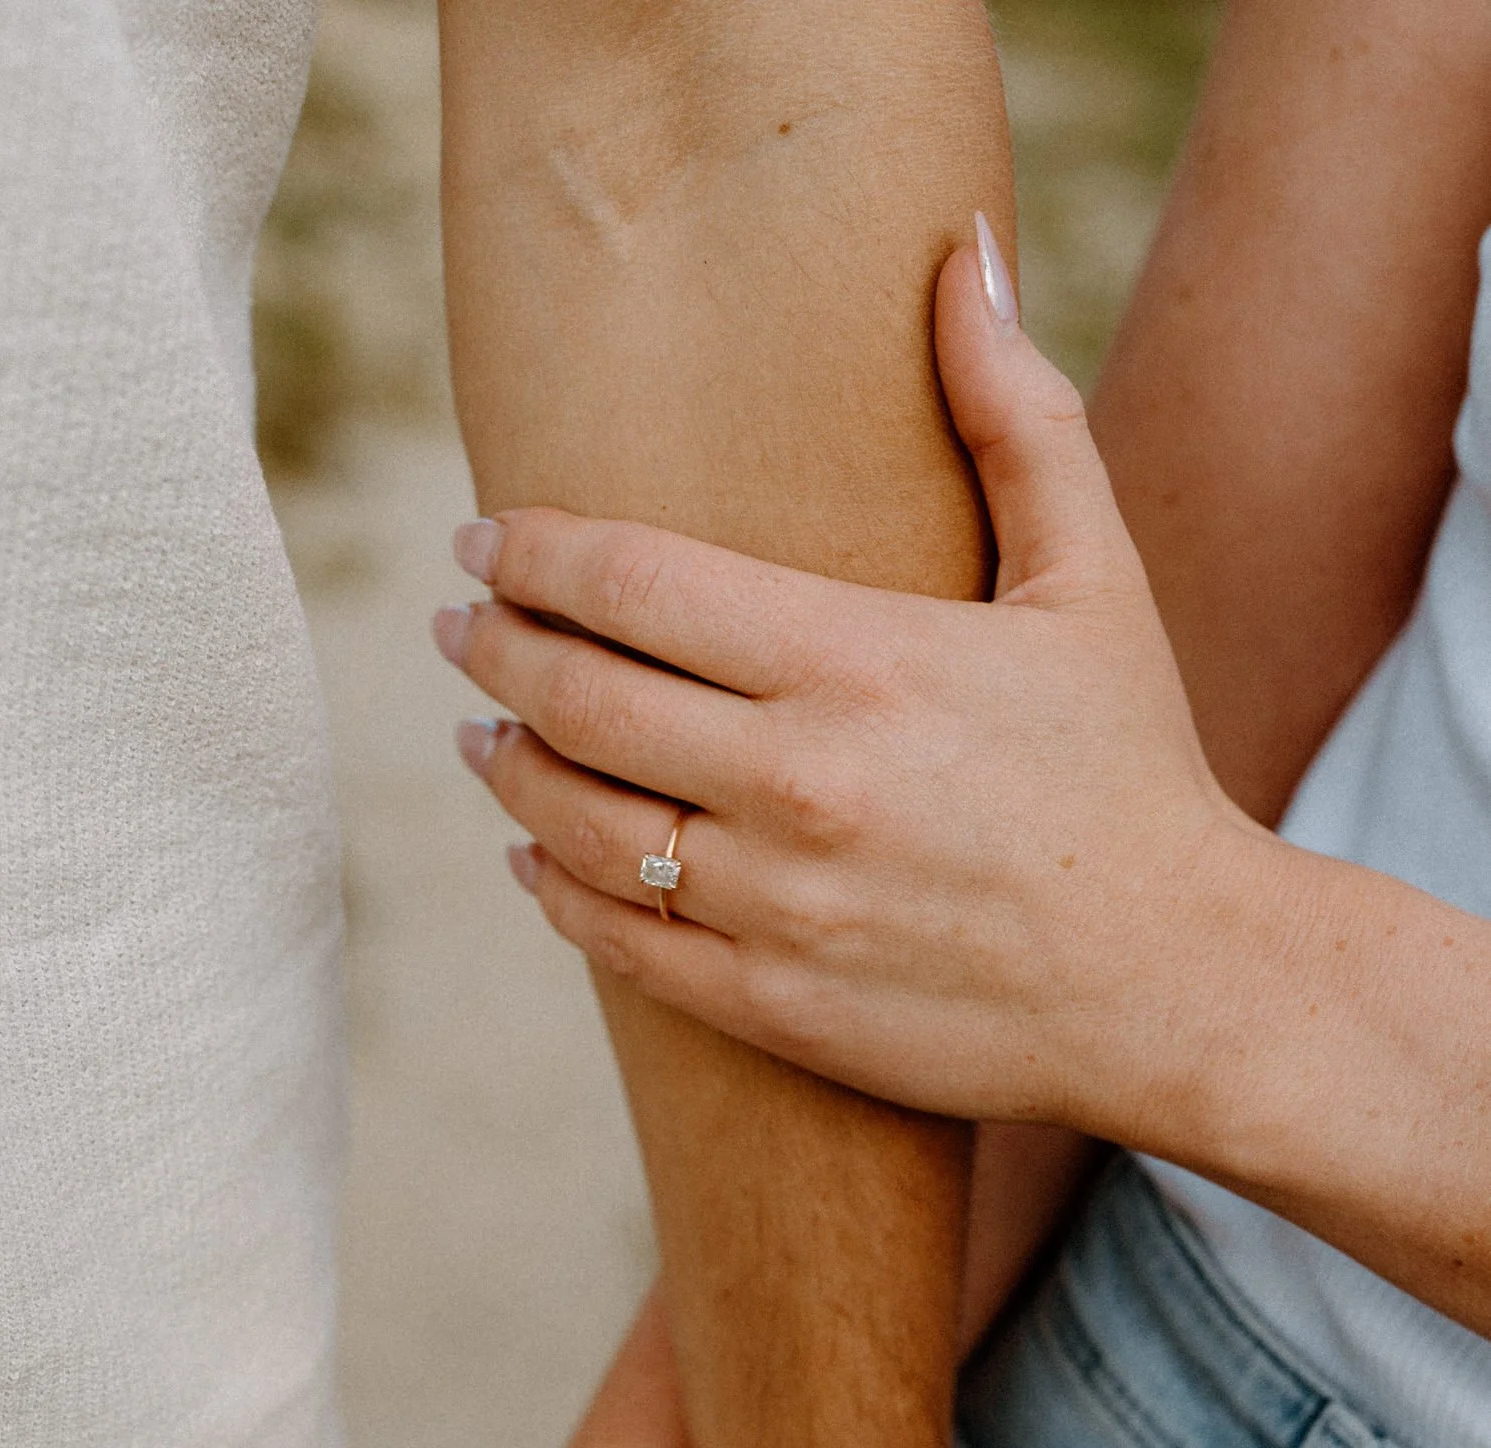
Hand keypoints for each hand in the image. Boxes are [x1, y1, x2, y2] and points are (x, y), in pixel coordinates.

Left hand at [435, 221, 1270, 1143]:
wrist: (1177, 984)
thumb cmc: (1133, 770)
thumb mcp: (1096, 580)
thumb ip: (1016, 417)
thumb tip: (961, 256)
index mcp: (857, 660)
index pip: (630, 581)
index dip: (532, 553)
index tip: (482, 542)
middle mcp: (798, 782)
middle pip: (576, 697)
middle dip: (490, 651)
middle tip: (458, 629)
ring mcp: (777, 903)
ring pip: (575, 825)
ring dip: (506, 771)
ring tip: (482, 738)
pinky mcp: (773, 1002)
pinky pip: (619, 939)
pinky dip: (553, 891)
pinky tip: (533, 859)